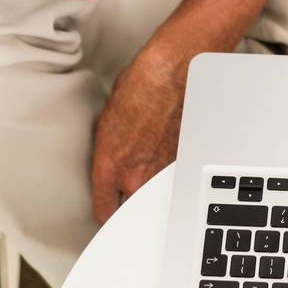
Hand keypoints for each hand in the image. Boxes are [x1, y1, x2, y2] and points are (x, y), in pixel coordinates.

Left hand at [91, 44, 190, 224]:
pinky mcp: (184, 164)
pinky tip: (167, 148)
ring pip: (154, 194)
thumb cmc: (141, 88)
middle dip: (130, 197)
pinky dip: (170, 170)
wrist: (174, 76)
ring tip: (151, 156)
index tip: (107, 205)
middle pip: (131, 208)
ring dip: (152, 182)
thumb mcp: (107, 122)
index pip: (103, 211)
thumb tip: (114, 159)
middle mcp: (138, 177)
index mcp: (111, 168)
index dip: (105, 209)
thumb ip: (108, 151)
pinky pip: (172, 178)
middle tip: (130, 176)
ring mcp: (163, 174)